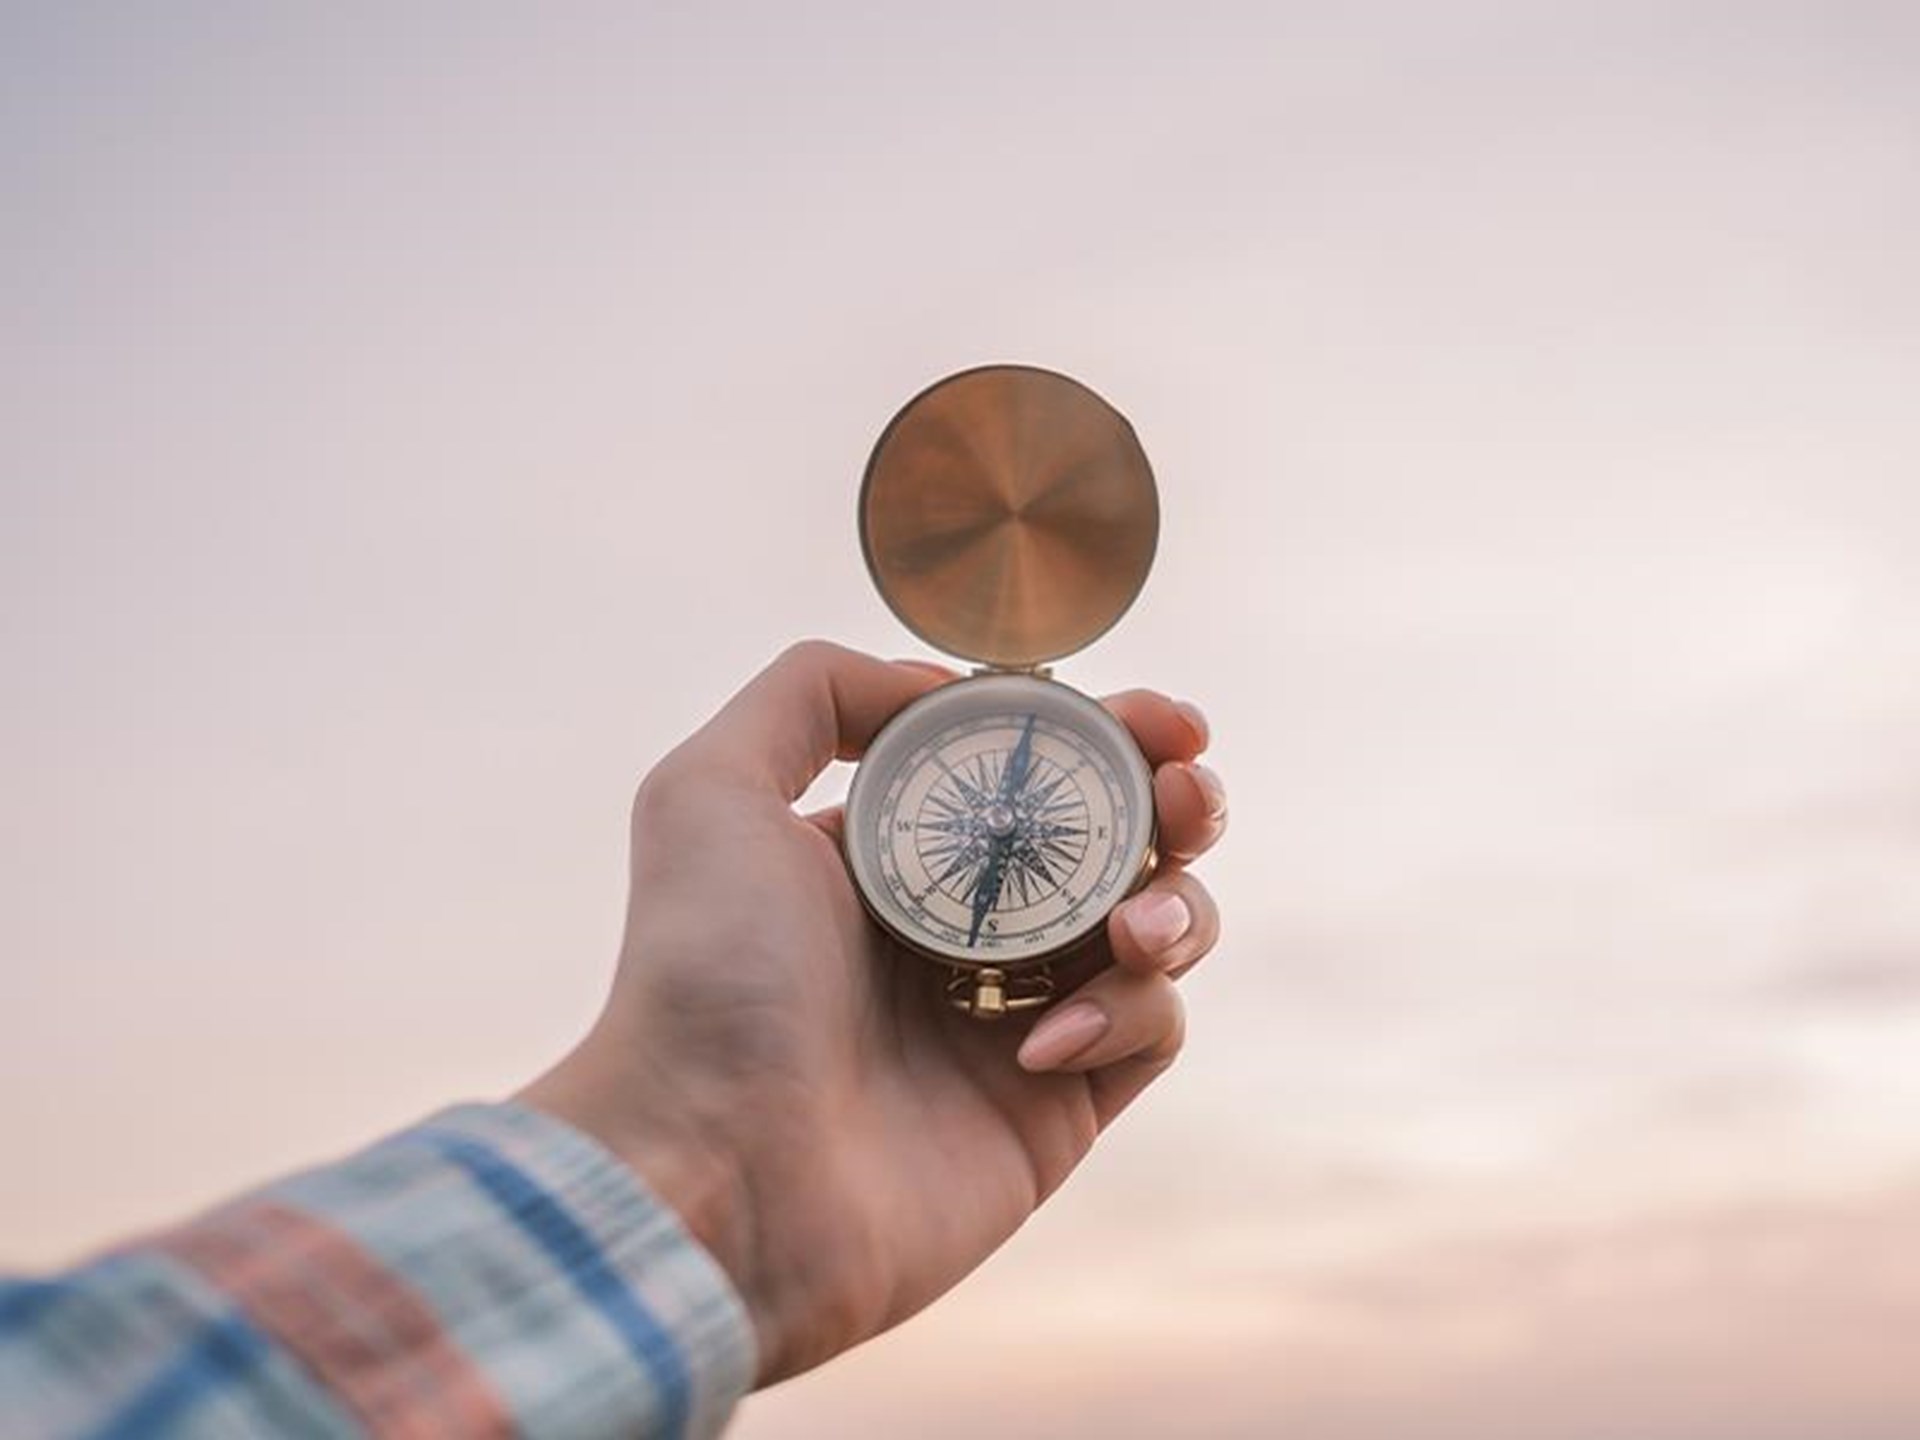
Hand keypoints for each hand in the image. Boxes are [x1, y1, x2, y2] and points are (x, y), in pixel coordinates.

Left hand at [519, 641, 1226, 1383]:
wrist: (717, 1170)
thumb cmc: (704, 981)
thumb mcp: (710, 789)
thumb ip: (812, 692)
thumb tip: (939, 686)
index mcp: (898, 855)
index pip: (1031, 771)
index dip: (1105, 734)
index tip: (1158, 719)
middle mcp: (964, 929)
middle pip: (1117, 840)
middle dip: (1174, 802)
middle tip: (1185, 796)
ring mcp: (1017, 1018)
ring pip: (1159, 929)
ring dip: (1175, 904)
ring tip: (1130, 925)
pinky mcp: (1058, 1108)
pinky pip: (1149, 1032)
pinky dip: (1126, 1013)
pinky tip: (1043, 1040)